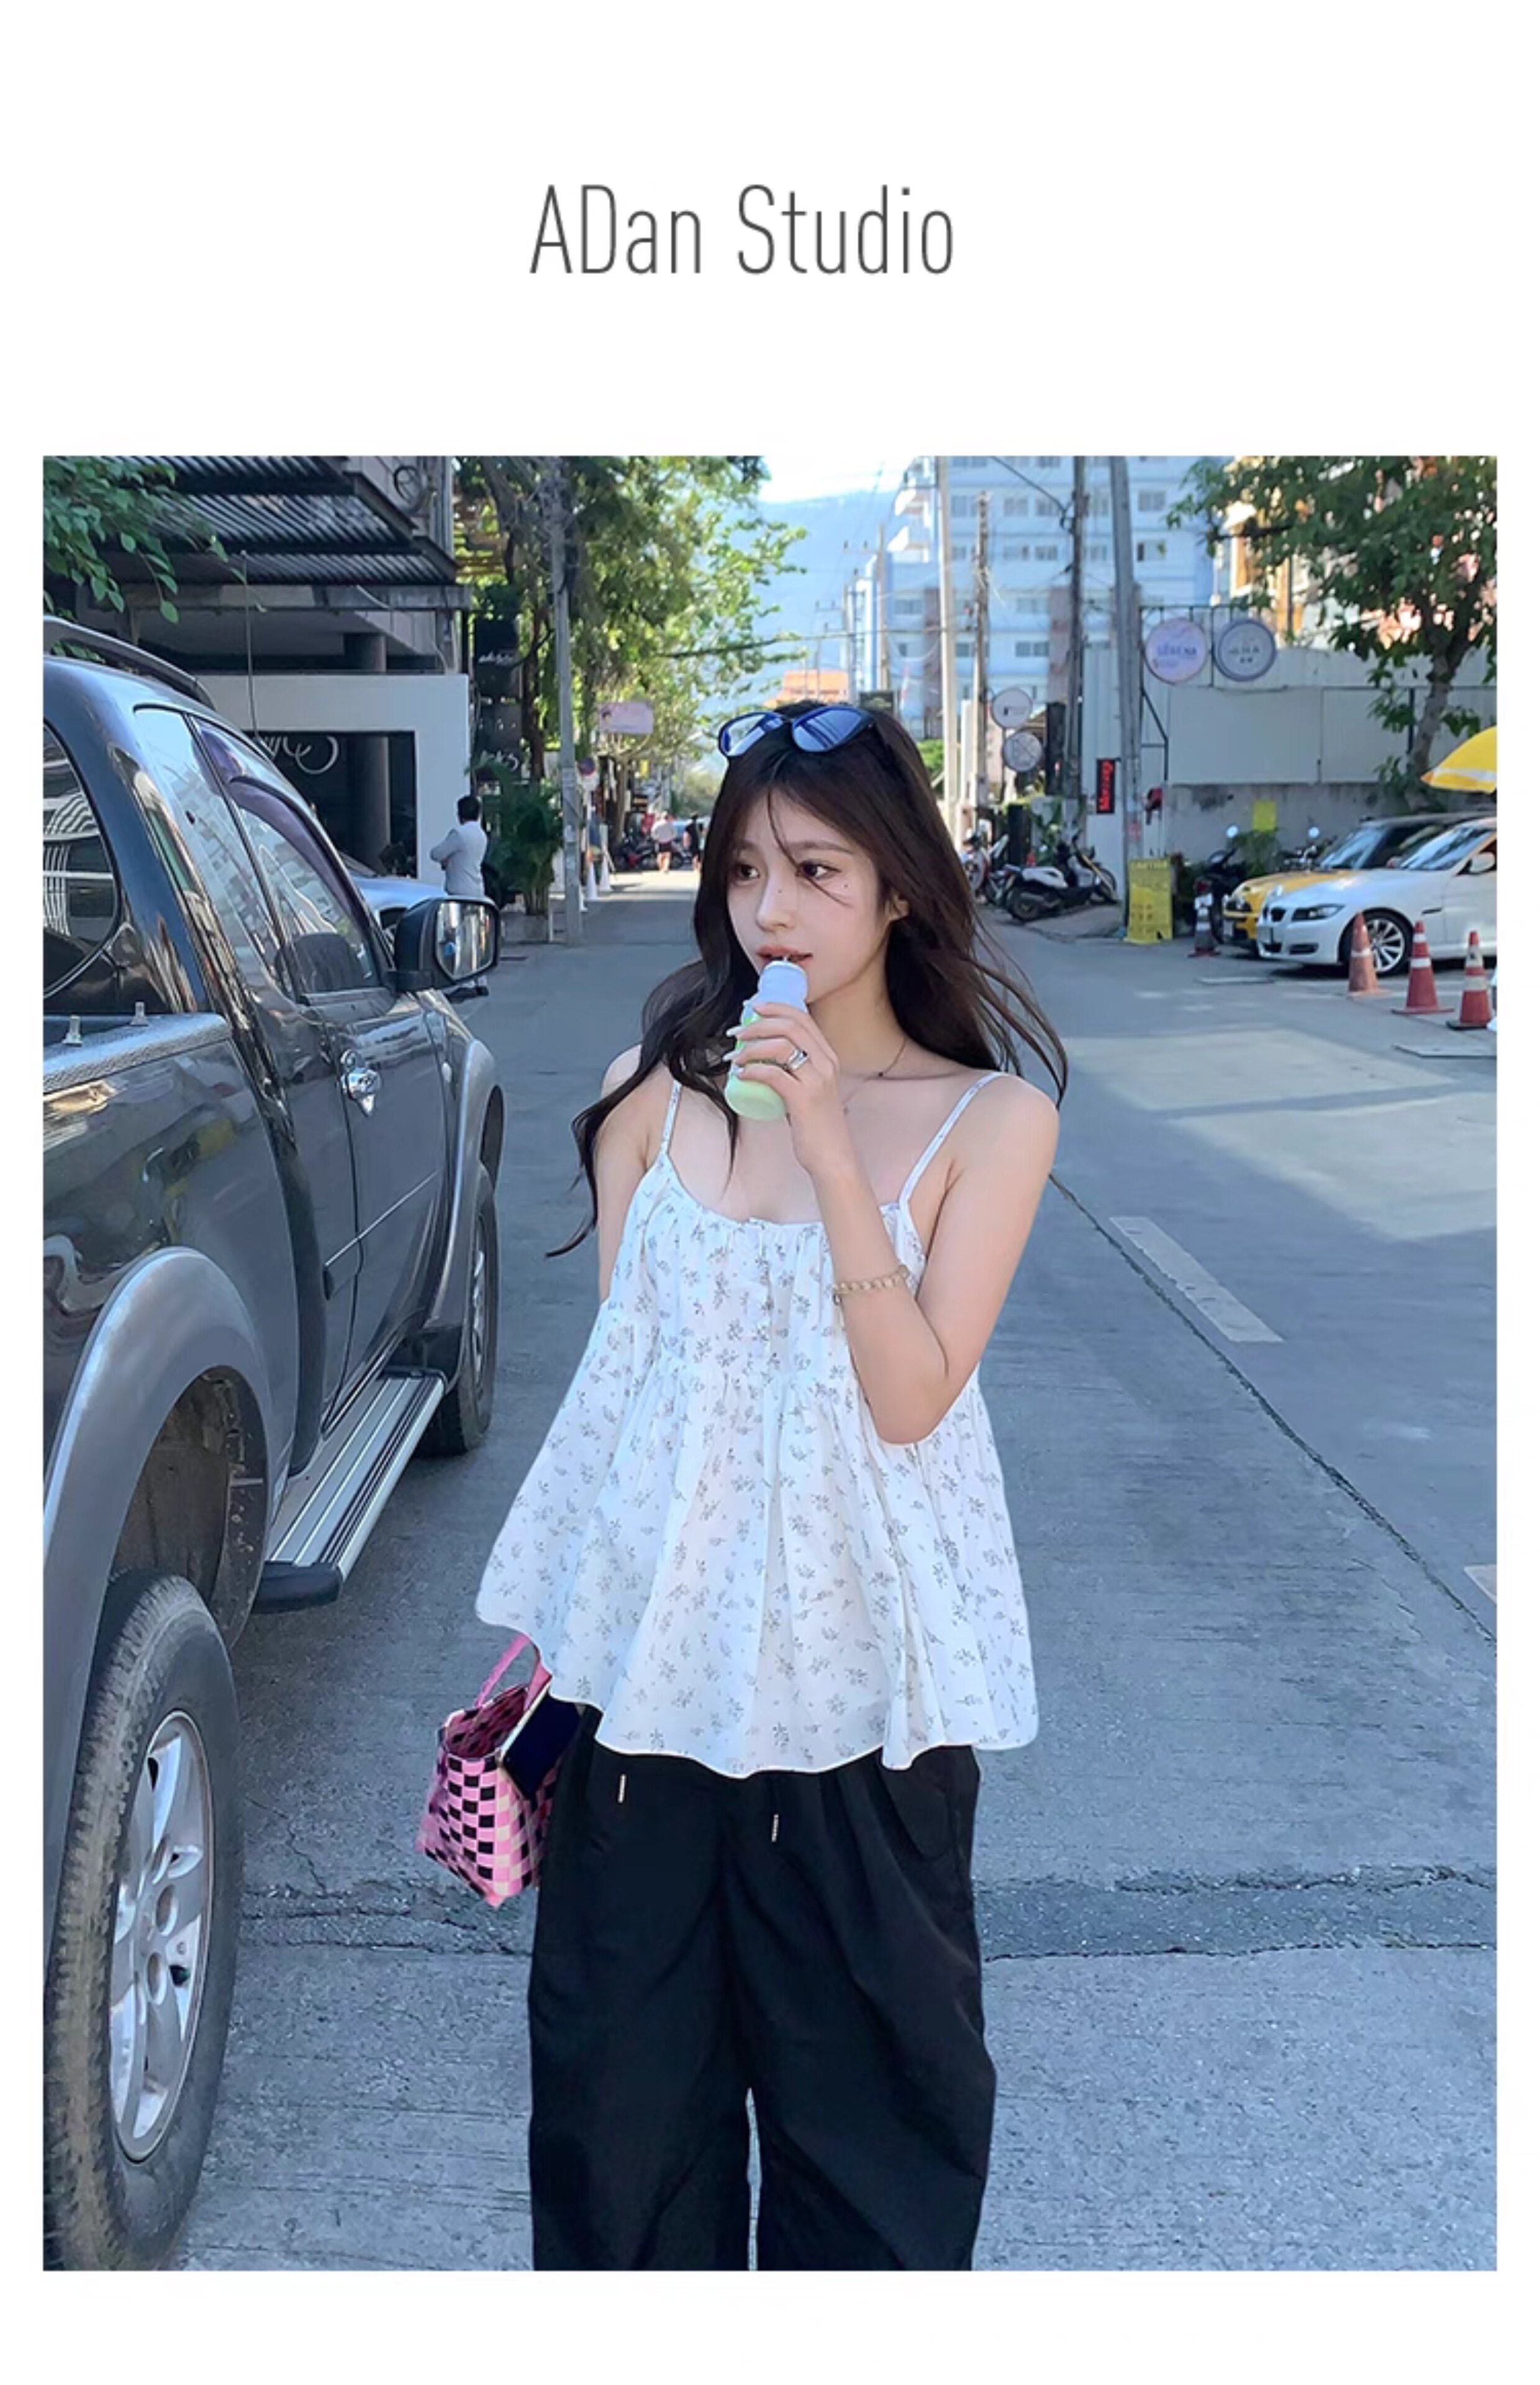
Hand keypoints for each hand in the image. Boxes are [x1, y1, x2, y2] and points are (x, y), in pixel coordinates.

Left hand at [728, 1002, 859, 1183]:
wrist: (833, 1156)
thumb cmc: (817, 1125)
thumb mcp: (813, 1089)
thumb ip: (798, 1073)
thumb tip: (766, 1062)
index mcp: (828, 1057)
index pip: (802, 1017)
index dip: (775, 1006)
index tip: (753, 1008)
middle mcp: (826, 1063)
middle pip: (790, 1025)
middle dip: (758, 1022)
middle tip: (736, 1031)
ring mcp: (817, 1080)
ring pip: (780, 1045)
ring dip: (751, 1047)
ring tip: (735, 1057)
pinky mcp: (804, 1099)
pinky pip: (773, 1074)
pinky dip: (752, 1070)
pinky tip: (740, 1074)